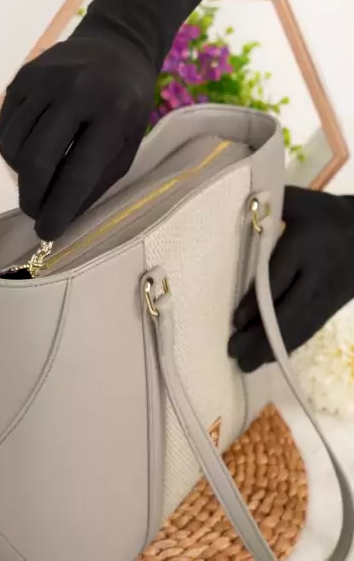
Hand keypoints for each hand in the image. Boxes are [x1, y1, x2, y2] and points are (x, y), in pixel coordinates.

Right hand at [0, 33, 156, 239]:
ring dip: (22, 174)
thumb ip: (96, 180)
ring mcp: (44, 79)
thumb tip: (59, 219)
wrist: (116, 46)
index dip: (59, 209)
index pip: (77, 172)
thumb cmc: (128, 104)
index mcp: (113, 112)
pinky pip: (6, 126)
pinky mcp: (22, 75)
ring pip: (13, 145)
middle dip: (31, 197)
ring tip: (41, 177)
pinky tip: (32, 149)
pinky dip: (14, 148)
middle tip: (36, 213)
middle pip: (36, 160)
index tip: (47, 232)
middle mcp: (75, 91)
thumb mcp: (128, 143)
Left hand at [228, 186, 353, 372]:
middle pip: (287, 311)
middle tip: (234, 353)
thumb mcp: (300, 201)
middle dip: (260, 336)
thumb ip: (271, 205)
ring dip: (273, 348)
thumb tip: (235, 207)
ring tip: (246, 364)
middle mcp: (315, 275)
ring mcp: (326, 294)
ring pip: (299, 326)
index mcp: (303, 246)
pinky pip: (310, 329)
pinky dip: (290, 345)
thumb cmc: (325, 214)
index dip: (256, 302)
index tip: (235, 321)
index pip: (277, 278)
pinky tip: (271, 357)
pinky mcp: (332, 307)